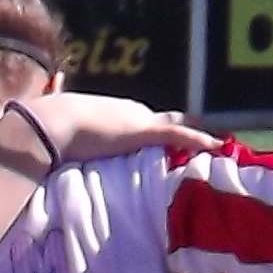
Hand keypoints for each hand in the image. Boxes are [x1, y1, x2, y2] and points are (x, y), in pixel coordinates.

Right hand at [11, 90, 216, 165]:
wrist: (48, 124)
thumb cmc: (51, 131)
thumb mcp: (68, 139)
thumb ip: (75, 146)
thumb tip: (61, 160)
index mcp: (118, 115)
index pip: (151, 122)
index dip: (169, 130)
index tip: (183, 141)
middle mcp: (133, 112)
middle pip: (171, 120)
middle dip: (192, 129)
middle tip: (215, 142)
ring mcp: (139, 121)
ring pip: (179, 126)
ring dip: (200, 137)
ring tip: (224, 146)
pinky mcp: (141, 131)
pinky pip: (177, 134)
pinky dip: (198, 139)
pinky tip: (216, 145)